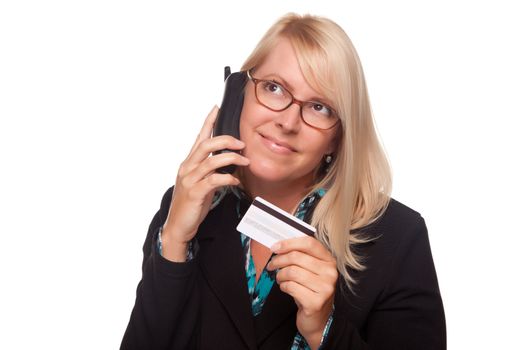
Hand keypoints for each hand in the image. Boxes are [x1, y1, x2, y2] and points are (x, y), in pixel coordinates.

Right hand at [162, 106, 249, 260]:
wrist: (178, 226)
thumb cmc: (191, 204)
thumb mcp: (200, 183)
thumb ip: (210, 171)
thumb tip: (229, 163)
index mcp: (189, 163)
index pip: (199, 137)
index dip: (208, 122)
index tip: (217, 108)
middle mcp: (187, 168)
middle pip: (206, 145)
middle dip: (226, 140)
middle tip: (241, 144)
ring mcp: (190, 180)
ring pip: (212, 161)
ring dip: (232, 159)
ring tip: (245, 161)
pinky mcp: (195, 193)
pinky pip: (214, 181)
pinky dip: (228, 179)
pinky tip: (236, 181)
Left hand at [267, 236, 337, 348]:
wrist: (318, 320)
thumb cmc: (311, 292)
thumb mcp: (310, 271)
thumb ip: (301, 256)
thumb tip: (280, 246)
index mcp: (330, 261)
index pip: (309, 243)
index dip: (289, 243)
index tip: (275, 247)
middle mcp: (330, 273)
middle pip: (297, 257)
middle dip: (279, 260)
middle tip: (272, 264)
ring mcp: (325, 288)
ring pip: (292, 271)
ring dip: (280, 275)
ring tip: (280, 278)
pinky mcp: (315, 302)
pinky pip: (290, 286)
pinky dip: (283, 286)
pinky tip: (286, 288)